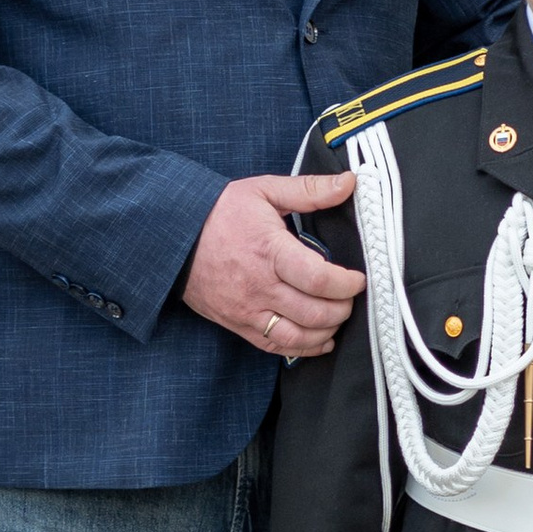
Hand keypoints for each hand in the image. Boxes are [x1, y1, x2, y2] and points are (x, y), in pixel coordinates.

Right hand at [184, 172, 365, 358]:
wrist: (174, 238)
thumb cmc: (221, 213)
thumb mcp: (265, 191)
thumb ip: (310, 189)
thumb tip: (349, 182)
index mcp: (269, 251)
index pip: (318, 278)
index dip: (346, 283)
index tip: (358, 279)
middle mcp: (259, 286)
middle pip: (314, 312)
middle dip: (342, 308)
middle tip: (350, 296)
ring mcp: (248, 310)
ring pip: (298, 336)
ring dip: (327, 331)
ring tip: (338, 316)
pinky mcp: (239, 324)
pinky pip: (276, 346)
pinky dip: (304, 349)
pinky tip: (321, 339)